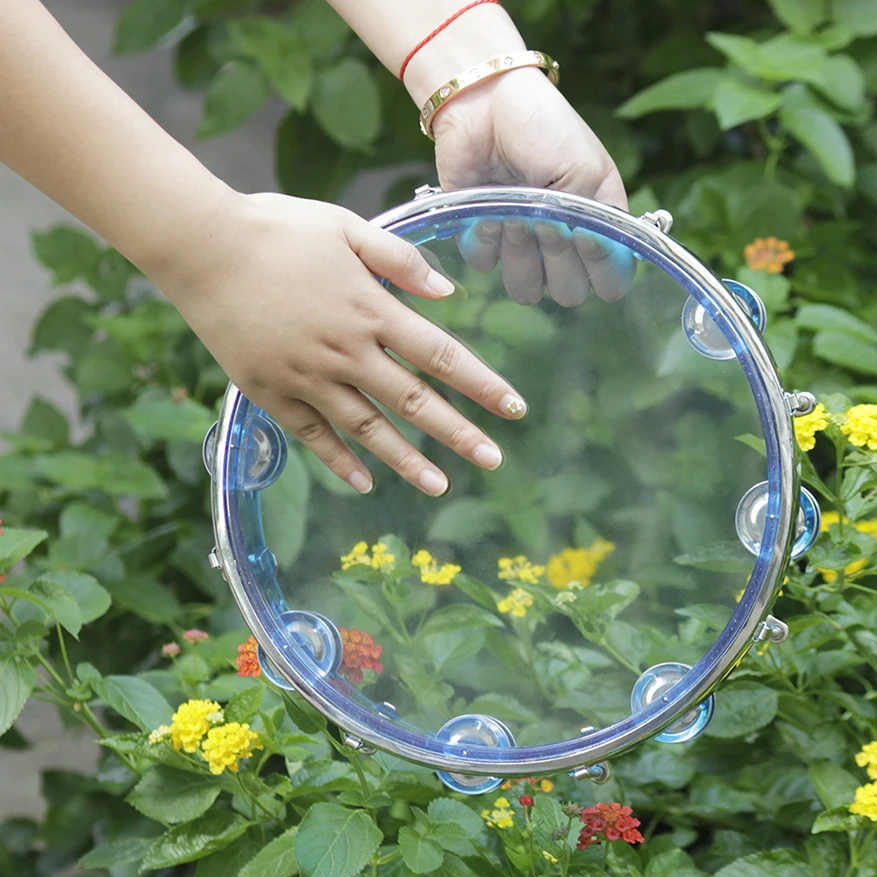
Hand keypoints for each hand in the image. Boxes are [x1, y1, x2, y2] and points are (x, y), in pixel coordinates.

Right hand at [155, 190, 526, 495]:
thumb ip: (399, 261)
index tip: (514, 408)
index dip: (481, 384)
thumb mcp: (345, 228)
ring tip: (441, 486)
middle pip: (414, 402)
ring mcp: (308, 378)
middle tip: (493, 460)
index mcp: (370, 310)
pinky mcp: (272, 393)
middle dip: (459, 434)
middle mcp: (346, 352)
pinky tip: (365, 484)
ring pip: (368, 429)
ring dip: (407, 460)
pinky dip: (339, 462)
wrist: (199, 246)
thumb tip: (449, 292)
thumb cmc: (276, 229)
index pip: (441, 355)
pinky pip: (314, 436)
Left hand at [432, 68, 634, 305]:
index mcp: (599, 225)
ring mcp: (523, 245)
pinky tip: (488, 206)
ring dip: (521, 254)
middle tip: (546, 219)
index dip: (601, 270)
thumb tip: (584, 253)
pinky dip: (486, 238)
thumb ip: (591, 219)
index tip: (586, 236)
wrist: (484, 104)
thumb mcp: (583, 167)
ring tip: (514, 212)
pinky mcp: (485, 240)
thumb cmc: (543, 127)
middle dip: (558, 260)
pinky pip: (487, 266)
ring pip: (527, 289)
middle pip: (568, 293)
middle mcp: (563, 244)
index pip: (611, 281)